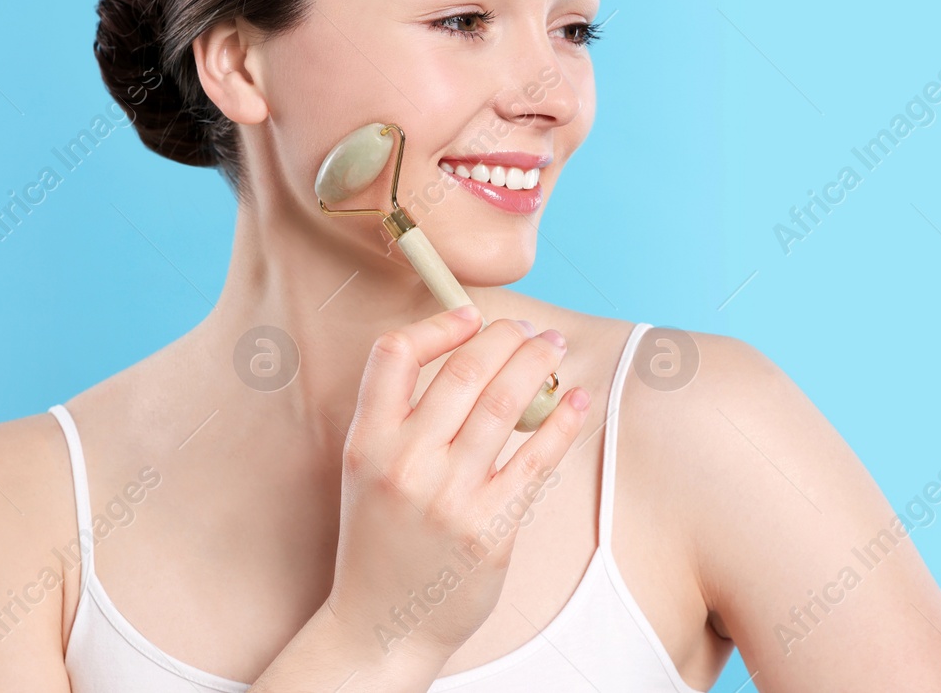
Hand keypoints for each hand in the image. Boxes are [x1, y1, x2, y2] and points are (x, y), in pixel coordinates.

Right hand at [324, 304, 588, 668]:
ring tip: (554, 349)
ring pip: (504, 405)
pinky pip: (536, 460)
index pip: (394, 354)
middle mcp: (404, 463)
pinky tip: (576, 401)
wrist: (382, 623)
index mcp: (366, 441)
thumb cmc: (379, 538)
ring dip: (537, 365)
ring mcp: (449, 497)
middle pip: (464, 371)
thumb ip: (399, 417)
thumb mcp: (365, 469)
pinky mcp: (490, 529)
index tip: (471, 316)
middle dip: (506, 338)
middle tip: (529, 330)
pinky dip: (562, 422)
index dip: (439, 324)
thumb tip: (466, 353)